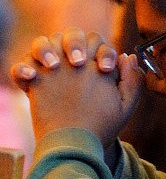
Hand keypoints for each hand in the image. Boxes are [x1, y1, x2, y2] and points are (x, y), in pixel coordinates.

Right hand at [9, 29, 142, 146]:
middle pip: (72, 35)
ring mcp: (51, 69)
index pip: (100, 45)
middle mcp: (72, 61)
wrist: (78, 143)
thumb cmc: (102, 122)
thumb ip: (131, 81)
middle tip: (78, 63)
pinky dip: (22, 68)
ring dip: (46, 49)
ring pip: (43, 43)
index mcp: (96, 63)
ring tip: (53, 66)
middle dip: (75, 43)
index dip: (105, 53)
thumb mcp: (123, 105)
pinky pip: (21, 66)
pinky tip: (31, 79)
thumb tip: (128, 56)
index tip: (105, 70)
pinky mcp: (32, 81)